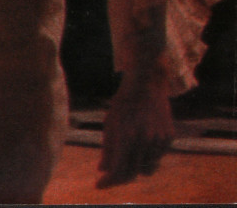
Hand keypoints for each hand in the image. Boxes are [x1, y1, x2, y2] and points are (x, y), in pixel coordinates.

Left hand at [97, 69, 173, 187]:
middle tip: (109, 174)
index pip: (118, 170)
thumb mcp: (110, 123)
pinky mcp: (169, 138)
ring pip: (147, 169)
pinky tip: (141, 142)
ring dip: (135, 166)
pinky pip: (157, 157)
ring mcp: (160, 141)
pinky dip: (147, 156)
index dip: (108, 181)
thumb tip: (102, 170)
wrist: (147, 84)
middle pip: (132, 173)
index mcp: (127, 137)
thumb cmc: (123, 103)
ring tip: (126, 153)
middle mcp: (145, 141)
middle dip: (120, 177)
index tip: (99, 185)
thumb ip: (107, 148)